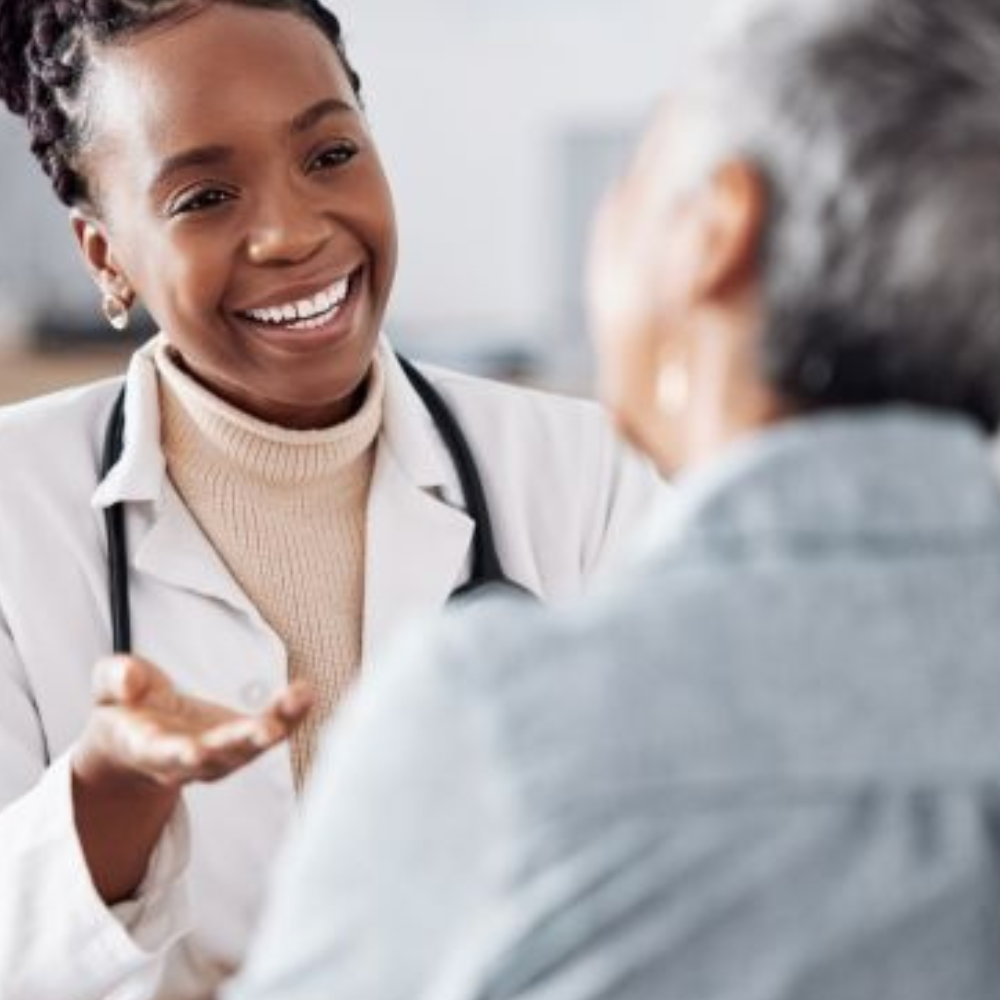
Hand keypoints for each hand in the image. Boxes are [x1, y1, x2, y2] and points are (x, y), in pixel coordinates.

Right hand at [73, 655, 312, 789]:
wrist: (138, 739)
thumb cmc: (125, 711)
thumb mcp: (106, 689)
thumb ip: (115, 679)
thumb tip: (130, 679)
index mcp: (148, 749)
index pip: (164, 755)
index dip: (179, 755)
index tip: (193, 751)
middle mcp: (188, 761)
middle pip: (218, 757)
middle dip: (242, 743)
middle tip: (268, 730)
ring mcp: (221, 755)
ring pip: (251, 748)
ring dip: (279, 725)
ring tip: (298, 700)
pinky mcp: (244, 741)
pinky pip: (273, 730)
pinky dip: (292, 715)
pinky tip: (306, 693)